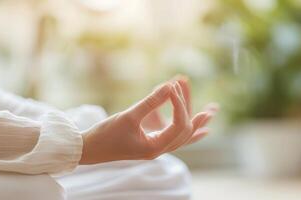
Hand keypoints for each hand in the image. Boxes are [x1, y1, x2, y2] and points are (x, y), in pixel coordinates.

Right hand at [79, 79, 217, 164]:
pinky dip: (189, 132)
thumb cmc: (105, 135)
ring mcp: (156, 148)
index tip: (172, 87)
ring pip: (183, 136)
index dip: (179, 104)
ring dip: (196, 122)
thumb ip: (150, 102)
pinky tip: (203, 130)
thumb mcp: (128, 116)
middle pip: (186, 132)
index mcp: (155, 147)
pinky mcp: (150, 142)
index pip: (179, 125)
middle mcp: (159, 150)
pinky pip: (175, 138)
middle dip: (192, 111)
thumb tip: (170, 85)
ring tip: (211, 113)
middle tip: (196, 95)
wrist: (89, 149)